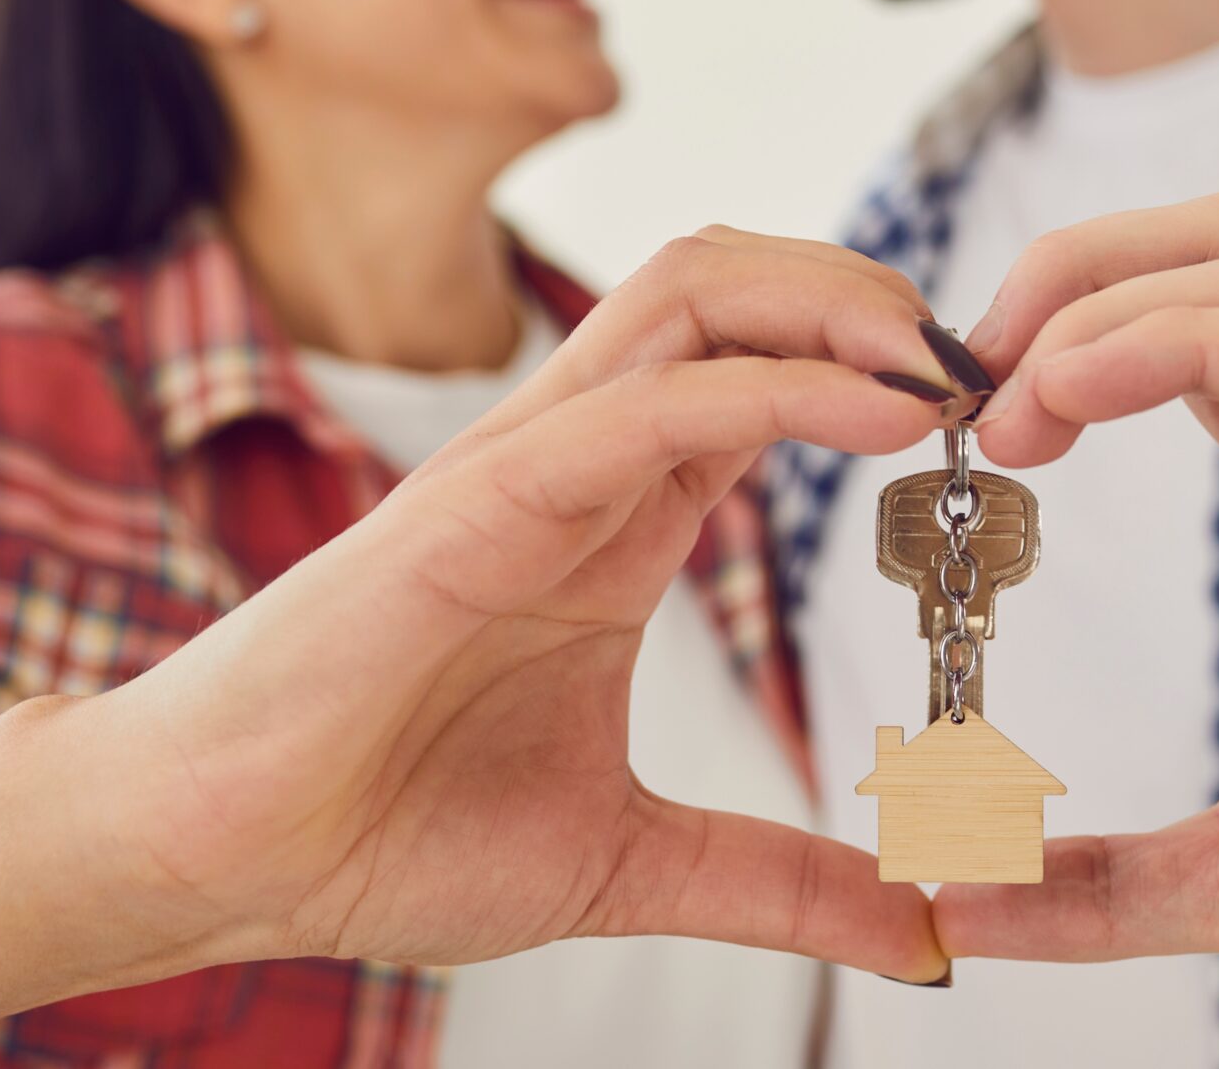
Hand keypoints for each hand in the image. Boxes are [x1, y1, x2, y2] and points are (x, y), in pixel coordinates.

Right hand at [92, 228, 956, 981]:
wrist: (222, 854)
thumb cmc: (385, 828)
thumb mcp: (635, 863)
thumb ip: (782, 884)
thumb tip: (926, 934)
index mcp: (620, 518)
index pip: (766, 370)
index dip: (883, 368)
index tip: (996, 425)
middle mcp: (580, 460)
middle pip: (736, 284)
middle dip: (870, 292)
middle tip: (990, 369)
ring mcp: (526, 463)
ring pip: (691, 293)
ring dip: (834, 301)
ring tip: (942, 365)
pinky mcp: (475, 501)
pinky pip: (640, 403)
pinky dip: (773, 387)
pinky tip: (881, 417)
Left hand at [936, 197, 1218, 1024]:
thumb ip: (1105, 889)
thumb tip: (952, 909)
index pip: (1167, 331)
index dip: (1044, 346)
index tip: (952, 431)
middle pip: (1197, 247)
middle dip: (1057, 274)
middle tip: (963, 387)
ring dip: (1097, 298)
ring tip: (1009, 397)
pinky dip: (1173, 336)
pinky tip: (1078, 393)